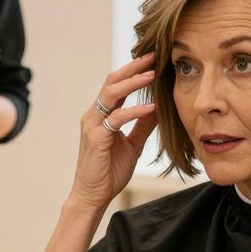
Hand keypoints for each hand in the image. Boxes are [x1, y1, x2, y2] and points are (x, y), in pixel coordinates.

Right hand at [69, 54, 157, 210]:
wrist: (93, 195)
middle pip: (112, 82)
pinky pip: (116, 118)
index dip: (133, 71)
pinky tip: (151, 108)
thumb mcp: (132, 144)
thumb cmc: (109, 171)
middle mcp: (93, 115)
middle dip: (133, 67)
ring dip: (133, 83)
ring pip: (111, 94)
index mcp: (101, 115)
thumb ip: (142, 125)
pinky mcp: (96, 138)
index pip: (116, 85)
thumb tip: (158, 108)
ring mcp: (93, 125)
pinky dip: (134, 111)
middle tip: (153, 56)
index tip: (152, 60)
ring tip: (152, 75)